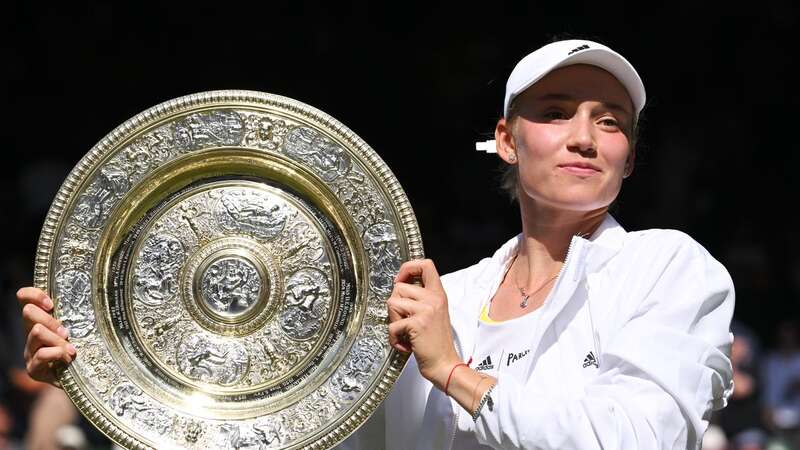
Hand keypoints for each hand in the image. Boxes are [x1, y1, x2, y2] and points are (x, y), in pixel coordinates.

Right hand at [16, 287, 75, 384]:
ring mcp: (30, 351)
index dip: (35, 295)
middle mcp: (31, 332)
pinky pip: (42, 354)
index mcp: (41, 319)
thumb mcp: (81, 327)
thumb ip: (78, 313)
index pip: (24, 297)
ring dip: (57, 339)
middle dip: (50, 320)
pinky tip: (68, 359)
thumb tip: (93, 293)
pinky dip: (58, 354)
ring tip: (71, 349)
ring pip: (37, 332)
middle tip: (66, 332)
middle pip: (28, 312)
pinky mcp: (33, 368)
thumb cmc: (84, 348)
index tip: (51, 304)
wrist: (83, 378)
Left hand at [387, 259, 461, 389]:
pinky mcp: (417, 324)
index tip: (400, 280)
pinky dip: (394, 338)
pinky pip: (392, 325)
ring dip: (393, 320)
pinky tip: (405, 344)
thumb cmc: (436, 342)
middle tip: (404, 321)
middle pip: (399, 286)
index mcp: (438, 294)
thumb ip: (422, 298)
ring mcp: (425, 310)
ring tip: (405, 332)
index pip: (425, 264)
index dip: (407, 268)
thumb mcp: (435, 312)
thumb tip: (399, 286)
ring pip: (392, 303)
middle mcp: (433, 298)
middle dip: (395, 305)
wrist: (445, 364)